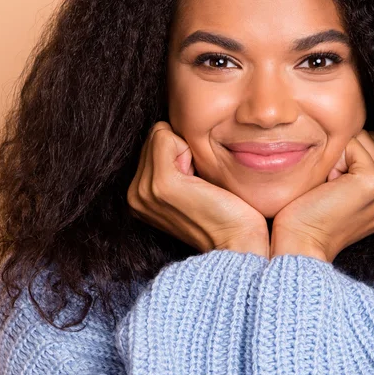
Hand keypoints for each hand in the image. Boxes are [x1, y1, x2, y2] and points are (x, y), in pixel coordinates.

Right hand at [127, 121, 269, 257]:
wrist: (238, 244)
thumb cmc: (226, 214)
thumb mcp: (190, 186)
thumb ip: (174, 163)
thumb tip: (173, 130)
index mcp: (138, 196)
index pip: (153, 142)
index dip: (180, 153)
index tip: (196, 183)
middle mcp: (135, 194)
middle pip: (155, 135)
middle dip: (182, 151)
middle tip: (199, 185)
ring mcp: (145, 190)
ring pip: (161, 134)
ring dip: (187, 152)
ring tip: (200, 185)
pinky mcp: (161, 185)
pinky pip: (165, 136)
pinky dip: (188, 150)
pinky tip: (200, 181)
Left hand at [271, 130, 373, 262]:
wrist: (302, 243)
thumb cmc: (316, 215)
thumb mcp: (350, 188)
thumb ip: (367, 163)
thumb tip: (361, 125)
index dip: (350, 160)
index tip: (339, 191)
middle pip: (372, 139)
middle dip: (346, 157)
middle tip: (333, 190)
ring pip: (362, 138)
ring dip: (339, 158)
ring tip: (331, 189)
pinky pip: (352, 143)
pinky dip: (333, 160)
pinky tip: (328, 186)